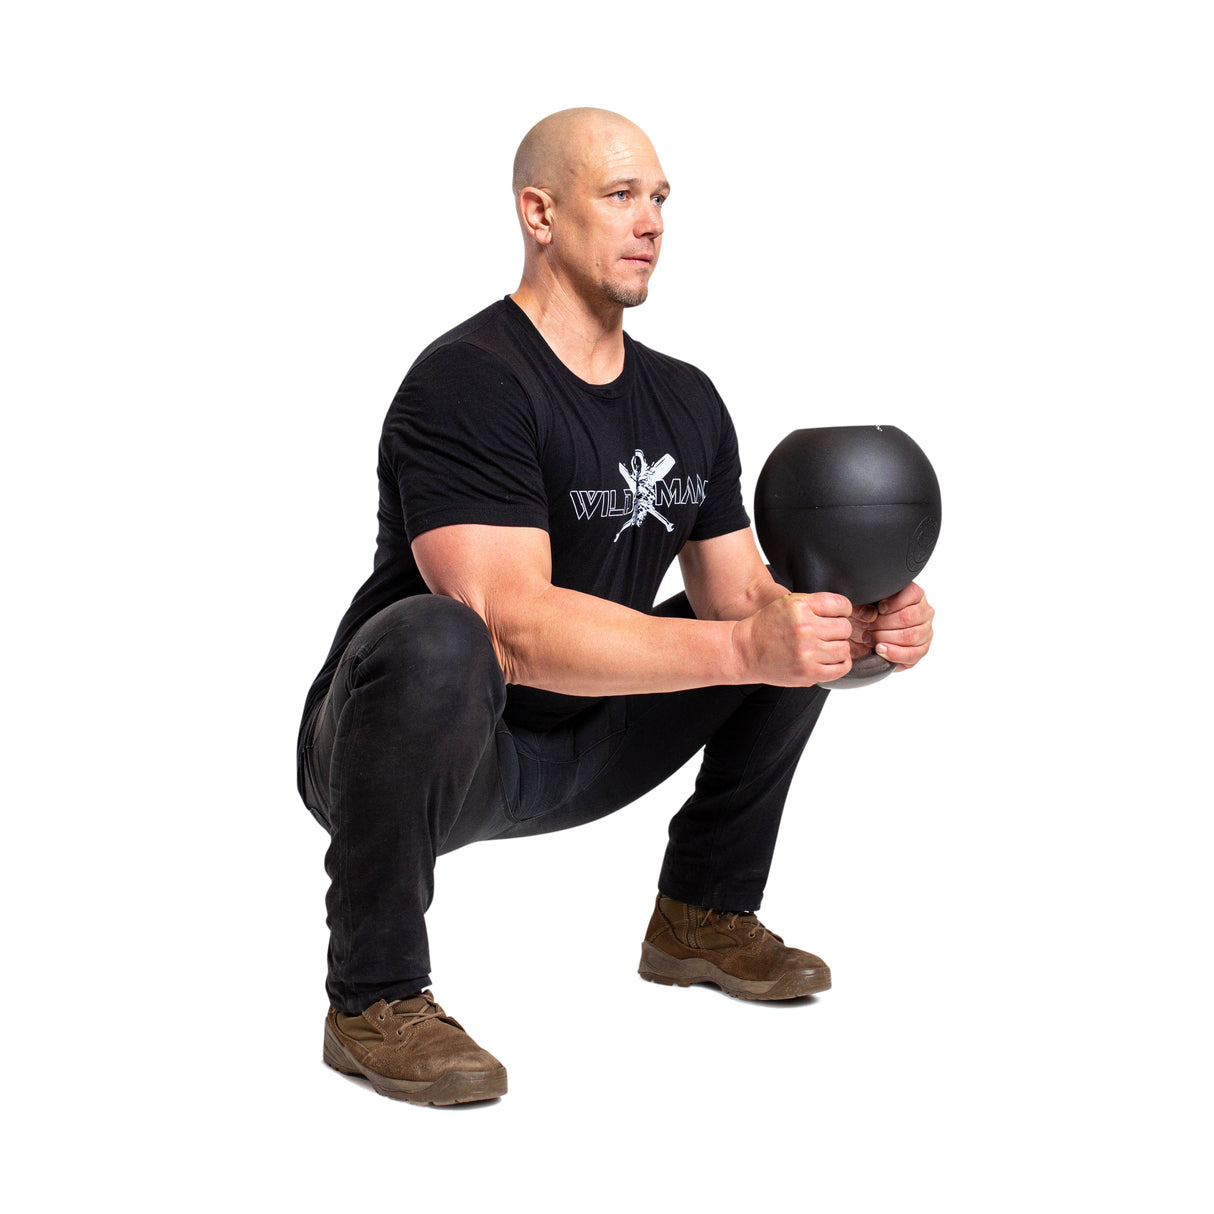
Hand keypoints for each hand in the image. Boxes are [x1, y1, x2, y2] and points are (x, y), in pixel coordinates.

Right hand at [732, 592, 854, 685]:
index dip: (843, 610)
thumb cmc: (766, 627)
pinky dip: (841, 663)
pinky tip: (831, 659)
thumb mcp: (788, 603)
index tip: (838, 615)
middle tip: (828, 633)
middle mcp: (804, 628)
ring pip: (845, 648)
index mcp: (800, 607)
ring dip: (839, 647)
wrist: (745, 651)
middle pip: (845, 627)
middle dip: (839, 629)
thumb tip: (844, 611)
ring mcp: (807, 652)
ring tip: (826, 647)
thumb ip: (815, 603)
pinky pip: (841, 667)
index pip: (841, 605)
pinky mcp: (809, 673)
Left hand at [858, 582, 934, 671]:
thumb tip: (870, 614)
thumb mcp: (861, 606)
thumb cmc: (867, 616)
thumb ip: (864, 607)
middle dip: (883, 623)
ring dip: (886, 638)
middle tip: (869, 626)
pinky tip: (881, 650)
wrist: (865, 634)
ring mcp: (925, 631)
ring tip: (870, 638)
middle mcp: (924, 611)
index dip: (893, 602)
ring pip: (910, 636)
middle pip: (908, 617)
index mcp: (914, 594)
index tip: (879, 609)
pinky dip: (894, 653)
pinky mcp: (921, 649)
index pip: (912, 593)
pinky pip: (912, 654)